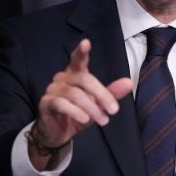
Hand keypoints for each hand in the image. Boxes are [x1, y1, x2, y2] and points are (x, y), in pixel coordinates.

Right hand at [31, 39, 132, 169]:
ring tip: (103, 120)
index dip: (81, 51)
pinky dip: (75, 112)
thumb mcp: (98, 105)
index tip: (87, 43)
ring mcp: (52, 90)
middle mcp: (62, 78)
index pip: (77, 59)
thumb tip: (129, 82)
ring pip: (74, 93)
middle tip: (114, 110)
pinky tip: (85, 120)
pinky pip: (61, 104)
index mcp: (75, 74)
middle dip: (101, 94)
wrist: (58, 133)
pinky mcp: (46, 103)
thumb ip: (112, 93)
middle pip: (83, 79)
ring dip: (91, 108)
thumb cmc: (78, 114)